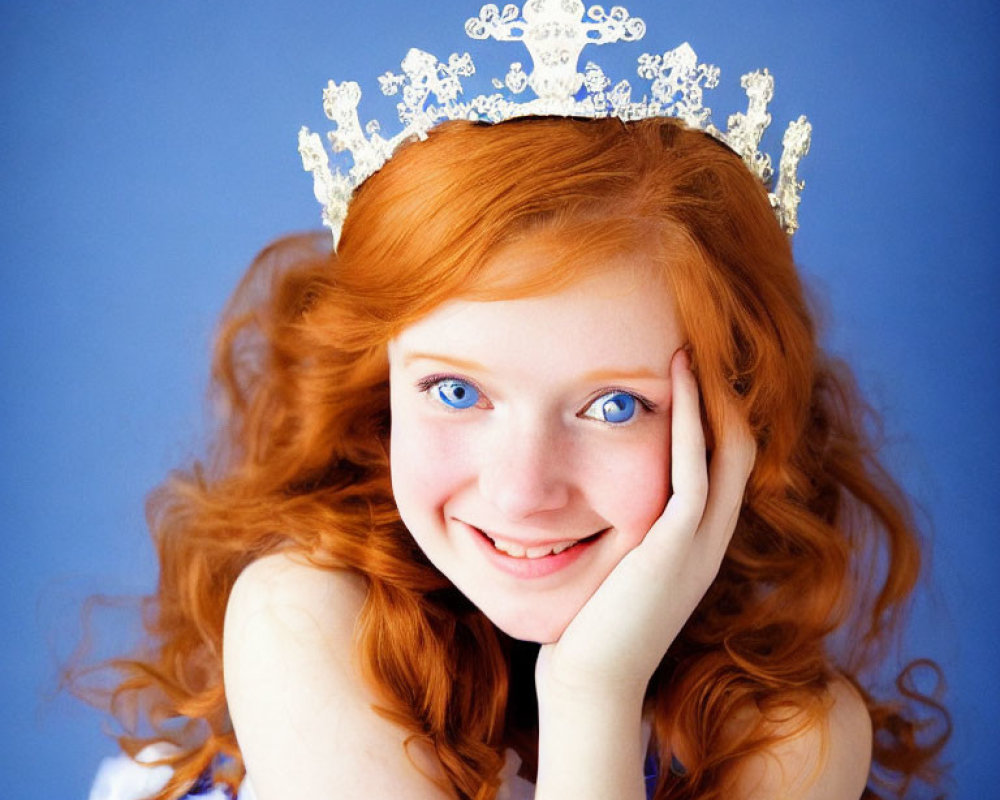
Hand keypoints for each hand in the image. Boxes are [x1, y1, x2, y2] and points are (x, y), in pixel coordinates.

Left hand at [536, 348, 755, 701]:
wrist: (591, 680)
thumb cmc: (591, 625)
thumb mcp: (618, 569)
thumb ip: (625, 533)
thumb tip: (594, 500)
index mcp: (698, 542)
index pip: (724, 465)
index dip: (717, 415)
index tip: (693, 370)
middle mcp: (711, 539)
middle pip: (740, 449)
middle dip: (725, 397)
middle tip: (702, 345)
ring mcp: (701, 543)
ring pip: (727, 451)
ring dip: (713, 397)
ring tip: (693, 348)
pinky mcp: (677, 545)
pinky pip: (694, 469)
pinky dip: (690, 421)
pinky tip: (674, 381)